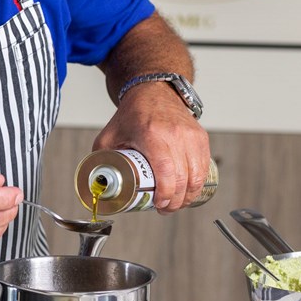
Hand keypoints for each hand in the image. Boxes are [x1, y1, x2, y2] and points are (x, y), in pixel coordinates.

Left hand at [92, 82, 212, 213]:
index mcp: (151, 134)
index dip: (165, 193)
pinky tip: (188, 191)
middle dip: (176, 201)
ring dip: (189, 195)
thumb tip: (97, 184)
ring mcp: (190, 135)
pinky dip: (198, 182)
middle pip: (183, 178)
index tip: (159, 205)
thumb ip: (101, 158)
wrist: (154, 91)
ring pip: (197, 175)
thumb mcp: (110, 135)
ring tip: (177, 203)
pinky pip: (204, 166)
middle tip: (165, 209)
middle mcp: (174, 134)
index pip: (165, 170)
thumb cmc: (133, 114)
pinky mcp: (200, 137)